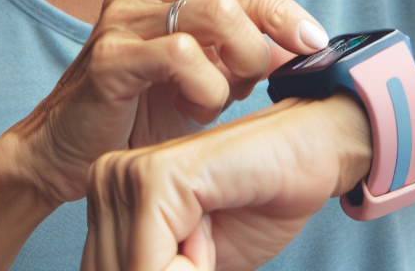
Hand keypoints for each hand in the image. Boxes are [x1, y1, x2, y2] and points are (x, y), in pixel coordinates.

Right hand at [0, 0, 327, 205]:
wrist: (71, 152)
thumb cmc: (141, 110)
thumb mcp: (204, 72)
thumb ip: (244, 49)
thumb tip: (303, 41)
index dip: (282, 8)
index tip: (312, 41)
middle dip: (263, 36)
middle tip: (256, 81)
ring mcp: (120, 16)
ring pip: (217, 14)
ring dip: (236, 66)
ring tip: (217, 100)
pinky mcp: (110, 56)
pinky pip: (183, 57)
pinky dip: (207, 88)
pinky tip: (194, 110)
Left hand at [82, 93, 372, 270]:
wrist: (307, 154)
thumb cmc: (255, 204)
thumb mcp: (187, 262)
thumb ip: (151, 269)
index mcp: (107, 198)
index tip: (194, 249)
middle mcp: (107, 178)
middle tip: (206, 235)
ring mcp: (129, 173)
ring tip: (209, 225)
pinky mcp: (158, 176)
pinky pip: (153, 267)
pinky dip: (194, 267)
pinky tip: (211, 223)